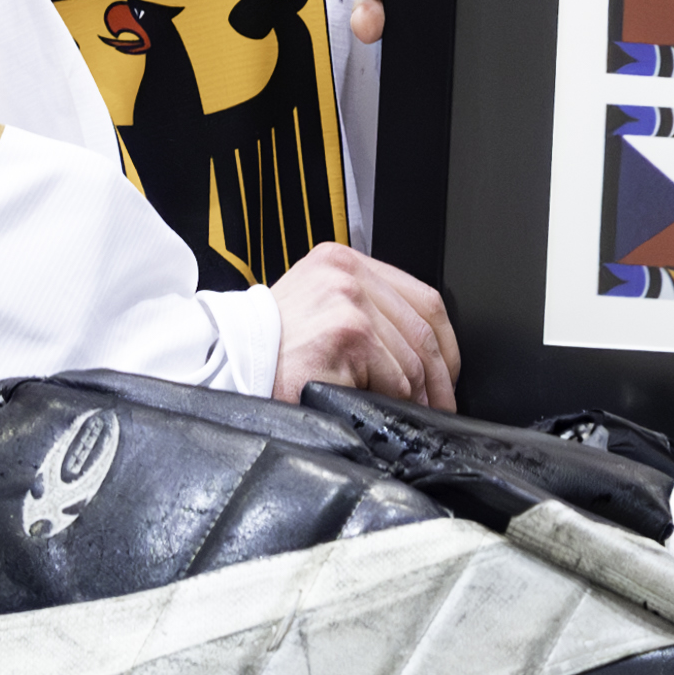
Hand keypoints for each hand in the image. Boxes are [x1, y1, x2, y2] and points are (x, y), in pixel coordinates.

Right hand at [266, 239, 455, 407]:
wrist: (227, 363)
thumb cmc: (269, 346)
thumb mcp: (316, 306)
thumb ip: (362, 309)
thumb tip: (417, 348)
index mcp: (343, 262)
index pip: (421, 298)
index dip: (444, 341)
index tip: (446, 371)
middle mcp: (348, 275)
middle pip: (423, 329)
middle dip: (439, 377)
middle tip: (439, 405)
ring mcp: (349, 304)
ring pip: (412, 359)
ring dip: (416, 396)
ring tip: (408, 413)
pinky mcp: (348, 336)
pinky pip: (395, 379)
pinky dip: (392, 401)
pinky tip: (377, 408)